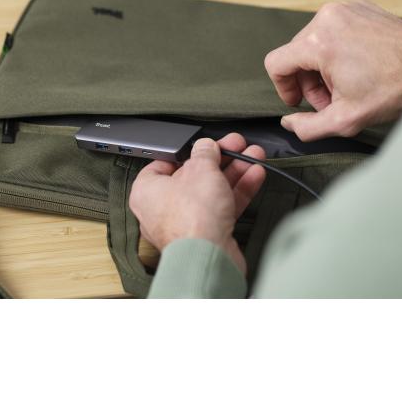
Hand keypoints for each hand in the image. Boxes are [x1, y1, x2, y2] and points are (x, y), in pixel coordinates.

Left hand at [129, 133, 265, 274]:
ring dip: (234, 172)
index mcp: (148, 191)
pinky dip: (237, 192)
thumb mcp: (201, 169)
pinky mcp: (207, 235)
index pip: (163, 164)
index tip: (204, 144)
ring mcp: (186, 223)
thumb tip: (206, 146)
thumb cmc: (192, 217)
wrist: (209, 257)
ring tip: (252, 156)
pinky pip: (221, 207)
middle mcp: (163, 209)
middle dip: (220, 159)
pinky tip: (254, 176)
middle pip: (194, 176)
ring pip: (211, 191)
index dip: (187, 151)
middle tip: (235, 146)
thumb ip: (205, 153)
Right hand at [264, 0, 401, 140]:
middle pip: (296, 51)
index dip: (283, 87)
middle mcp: (327, 18)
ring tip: (346, 83)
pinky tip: (357, 65)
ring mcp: (345, 8)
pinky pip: (334, 27)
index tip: (298, 102)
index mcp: (319, 42)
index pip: (276, 63)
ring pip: (313, 39)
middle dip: (308, 79)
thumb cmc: (394, 91)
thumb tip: (288, 122)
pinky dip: (338, 47)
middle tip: (331, 98)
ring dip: (322, 64)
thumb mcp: (345, 120)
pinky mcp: (360, 6)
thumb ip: (308, 127)